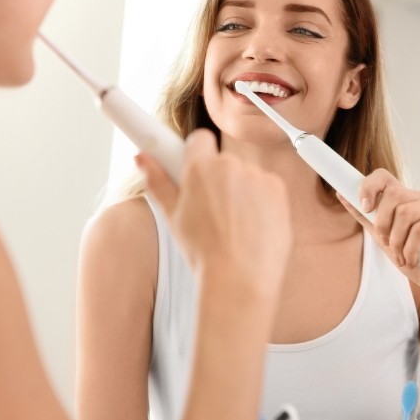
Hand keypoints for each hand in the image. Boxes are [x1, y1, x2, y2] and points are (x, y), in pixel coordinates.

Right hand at [134, 129, 292, 300]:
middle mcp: (230, 165)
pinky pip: (267, 186)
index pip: (200, 139)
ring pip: (246, 175)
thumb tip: (142, 158)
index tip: (196, 169)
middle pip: (224, 161)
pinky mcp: (278, 189)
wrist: (239, 279)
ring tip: (234, 225)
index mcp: (200, 168)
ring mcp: (257, 176)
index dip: (197, 154)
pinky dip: (262, 201)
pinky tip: (253, 225)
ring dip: (241, 191)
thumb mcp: (172, 217)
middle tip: (213, 210)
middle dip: (219, 179)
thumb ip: (157, 181)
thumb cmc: (204, 253)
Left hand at [336, 168, 419, 296]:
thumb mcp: (384, 238)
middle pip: (392, 195)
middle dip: (383, 224)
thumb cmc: (416, 260)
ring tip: (402, 258)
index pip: (383, 176)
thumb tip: (341, 194)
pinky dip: (411, 249)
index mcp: (406, 198)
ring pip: (405, 213)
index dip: (369, 186)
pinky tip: (413, 260)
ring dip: (397, 242)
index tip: (364, 207)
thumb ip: (366, 218)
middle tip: (387, 244)